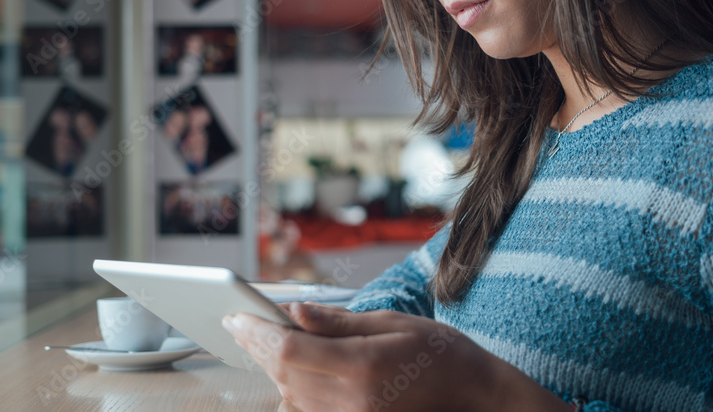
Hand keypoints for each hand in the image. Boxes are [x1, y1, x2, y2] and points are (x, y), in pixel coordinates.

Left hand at [222, 302, 573, 411]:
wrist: (478, 402)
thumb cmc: (445, 356)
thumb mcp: (395, 323)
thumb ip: (340, 321)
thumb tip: (294, 311)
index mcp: (364, 368)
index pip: (289, 351)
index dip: (255, 332)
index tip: (234, 316)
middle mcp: (352, 404)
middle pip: (282, 376)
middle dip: (257, 347)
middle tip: (239, 322)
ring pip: (289, 398)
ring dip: (273, 369)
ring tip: (266, 340)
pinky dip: (292, 392)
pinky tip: (294, 373)